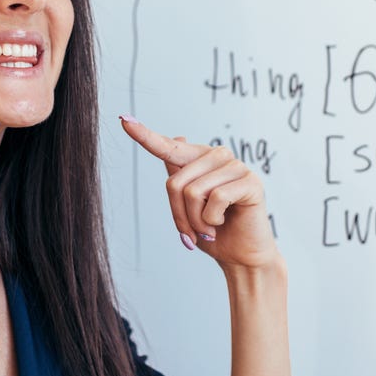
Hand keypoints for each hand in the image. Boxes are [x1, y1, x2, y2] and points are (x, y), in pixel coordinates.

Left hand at [121, 116, 281, 270]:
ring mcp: (236, 167)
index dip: (145, 135)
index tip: (124, 120)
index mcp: (201, 159)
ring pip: (193, 192)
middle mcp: (218, 156)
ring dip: (196, 221)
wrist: (241, 256)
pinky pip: (216, 197)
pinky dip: (213, 219)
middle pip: (175, 182)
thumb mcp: (188, 205)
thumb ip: (180, 175)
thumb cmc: (213, 231)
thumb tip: (177, 138)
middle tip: (194, 232)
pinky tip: (223, 222)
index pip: (169, 147)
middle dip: (180, 215)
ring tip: (210, 228)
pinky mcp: (251, 182)